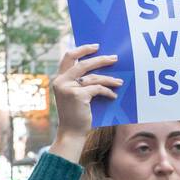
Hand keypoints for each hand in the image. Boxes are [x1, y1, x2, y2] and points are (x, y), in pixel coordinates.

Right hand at [50, 44, 123, 161]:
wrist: (71, 133)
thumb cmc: (76, 115)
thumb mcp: (75, 95)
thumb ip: (80, 82)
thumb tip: (98, 71)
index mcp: (59, 78)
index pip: (69, 57)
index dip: (82, 50)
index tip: (96, 46)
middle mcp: (61, 81)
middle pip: (84, 64)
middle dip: (101, 60)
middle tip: (114, 58)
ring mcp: (69, 88)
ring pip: (94, 77)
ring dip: (109, 79)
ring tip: (120, 81)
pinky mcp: (78, 96)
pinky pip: (97, 89)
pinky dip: (107, 92)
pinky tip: (113, 96)